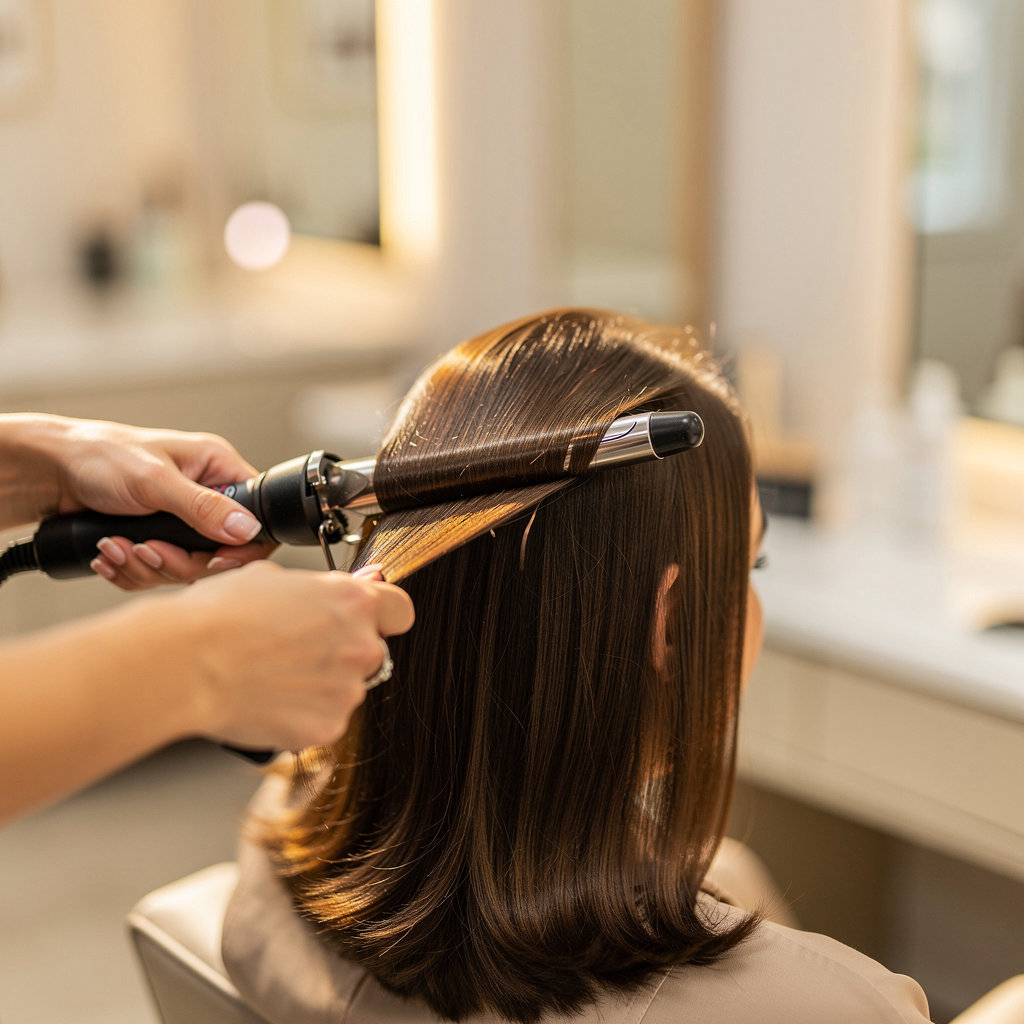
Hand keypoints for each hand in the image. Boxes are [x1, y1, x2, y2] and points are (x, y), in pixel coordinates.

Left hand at [24, 415, 272, 587]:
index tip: (214, 561)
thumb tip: (246, 528)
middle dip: (177, 560)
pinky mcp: (156, 538)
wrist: (48, 472)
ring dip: (146, 565)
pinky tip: (109, 554)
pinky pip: (159, 571)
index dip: (240, 547)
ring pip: (186, 567)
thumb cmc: (98, 455)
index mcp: (216, 468)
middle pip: (218, 552)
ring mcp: (180, 520)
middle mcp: (204, 495)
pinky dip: (131, 570)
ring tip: (114, 547)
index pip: (254, 516)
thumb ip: (202, 507)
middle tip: (146, 550)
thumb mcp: (154, 480)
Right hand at [169, 561, 414, 750]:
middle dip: (342, 653)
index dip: (382, 617)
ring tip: (271, 675)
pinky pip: (324, 720)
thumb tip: (346, 589)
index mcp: (354, 602)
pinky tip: (268, 700)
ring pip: (346, 689)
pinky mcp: (327, 728)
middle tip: (295, 651)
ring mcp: (347, 691)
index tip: (366, 621)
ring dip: (321, 686)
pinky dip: (302, 715)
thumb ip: (322, 589)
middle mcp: (361, 646)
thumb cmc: (220, 615)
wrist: (186, 663)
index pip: (400, 610)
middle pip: (372, 652)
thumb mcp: (275, 578)